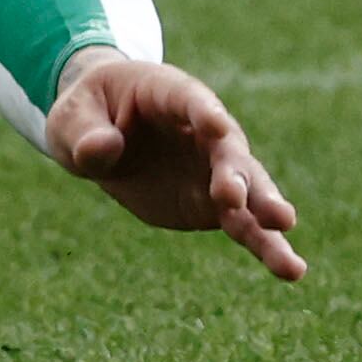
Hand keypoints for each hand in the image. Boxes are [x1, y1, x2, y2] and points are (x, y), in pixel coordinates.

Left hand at [46, 50, 305, 280]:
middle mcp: (204, 130)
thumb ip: (85, 132)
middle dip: (232, 171)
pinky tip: (290, 269)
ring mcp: (212, 169)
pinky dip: (263, 244)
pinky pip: (244, 225)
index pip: (189, 100)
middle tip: (233, 195)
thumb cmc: (86, 114)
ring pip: (248, 191)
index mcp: (167, 93)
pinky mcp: (212, 204)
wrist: (99, 133)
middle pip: (225, 149)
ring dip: (264, 212)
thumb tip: (104, 149)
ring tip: (285, 233)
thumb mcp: (70, 118)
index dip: (202, 111)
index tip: (216, 125)